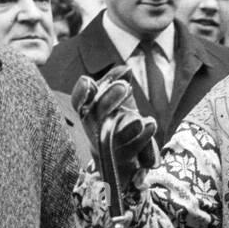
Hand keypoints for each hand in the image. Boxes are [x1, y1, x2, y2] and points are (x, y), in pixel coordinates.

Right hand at [72, 67, 158, 187]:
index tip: (88, 81)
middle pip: (99, 114)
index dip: (81, 93)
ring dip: (128, 127)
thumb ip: (117, 82)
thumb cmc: (114, 120)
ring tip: (138, 119)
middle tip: (124, 86)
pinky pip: (135, 147)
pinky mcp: (126, 158)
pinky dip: (144, 137)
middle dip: (110, 99)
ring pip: (117, 135)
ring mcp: (110, 146)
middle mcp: (95, 129)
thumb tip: (126, 69)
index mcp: (88, 112)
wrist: (120, 158)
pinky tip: (150, 124)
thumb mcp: (115, 99)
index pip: (78, 102)